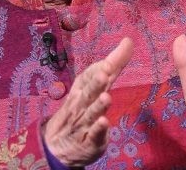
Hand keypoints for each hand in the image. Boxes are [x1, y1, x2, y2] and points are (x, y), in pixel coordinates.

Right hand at [43, 37, 133, 166]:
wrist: (57, 146)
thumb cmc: (81, 110)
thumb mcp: (94, 86)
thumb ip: (113, 66)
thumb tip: (128, 40)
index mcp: (82, 89)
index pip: (88, 76)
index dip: (99, 68)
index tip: (110, 61)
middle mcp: (81, 103)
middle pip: (88, 92)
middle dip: (96, 83)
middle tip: (105, 72)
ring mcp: (84, 123)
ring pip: (91, 113)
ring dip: (98, 105)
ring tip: (106, 97)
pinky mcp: (89, 142)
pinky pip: (93, 135)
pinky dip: (98, 129)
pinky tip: (104, 123)